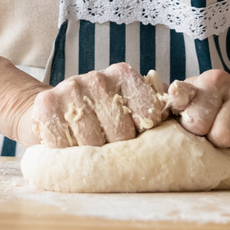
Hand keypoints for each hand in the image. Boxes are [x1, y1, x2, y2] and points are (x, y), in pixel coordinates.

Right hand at [15, 62, 169, 147]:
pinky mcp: (46, 105)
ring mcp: (70, 88)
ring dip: (91, 155)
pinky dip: (67, 156)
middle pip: (122, 134)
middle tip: (108, 147)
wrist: (53, 112)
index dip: (143, 136)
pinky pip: (64, 145)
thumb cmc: (101, 116)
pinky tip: (68, 148)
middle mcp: (97, 78)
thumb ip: (157, 106)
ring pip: (93, 144)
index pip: (149, 114)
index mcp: (123, 74)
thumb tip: (183, 107)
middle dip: (117, 150)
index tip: (135, 139)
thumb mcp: (131, 106)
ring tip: (88, 148)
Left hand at [167, 69, 229, 158]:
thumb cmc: (217, 107)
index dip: (195, 128)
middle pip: (224, 136)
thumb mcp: (193, 101)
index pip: (196, 116)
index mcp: (212, 81)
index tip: (196, 128)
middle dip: (220, 143)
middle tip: (222, 136)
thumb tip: (147, 101)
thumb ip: (173, 102)